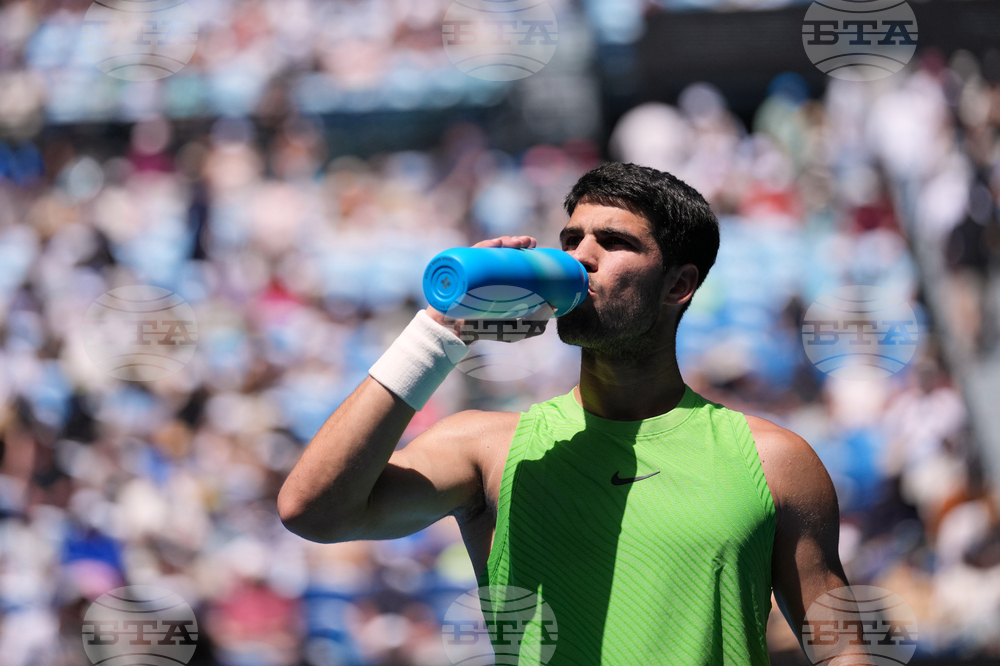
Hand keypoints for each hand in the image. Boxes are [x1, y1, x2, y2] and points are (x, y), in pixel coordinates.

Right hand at [426, 236, 552, 342]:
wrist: (456, 335)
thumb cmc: (484, 330)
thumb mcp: (515, 329)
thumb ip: (535, 323)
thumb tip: (554, 308)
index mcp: (491, 279)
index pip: (505, 258)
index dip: (520, 248)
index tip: (533, 245)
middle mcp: (479, 272)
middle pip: (496, 252)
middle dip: (514, 243)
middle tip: (529, 242)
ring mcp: (468, 272)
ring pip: (485, 251)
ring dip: (502, 242)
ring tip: (517, 242)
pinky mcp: (458, 274)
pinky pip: (468, 256)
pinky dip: (482, 249)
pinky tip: (495, 245)